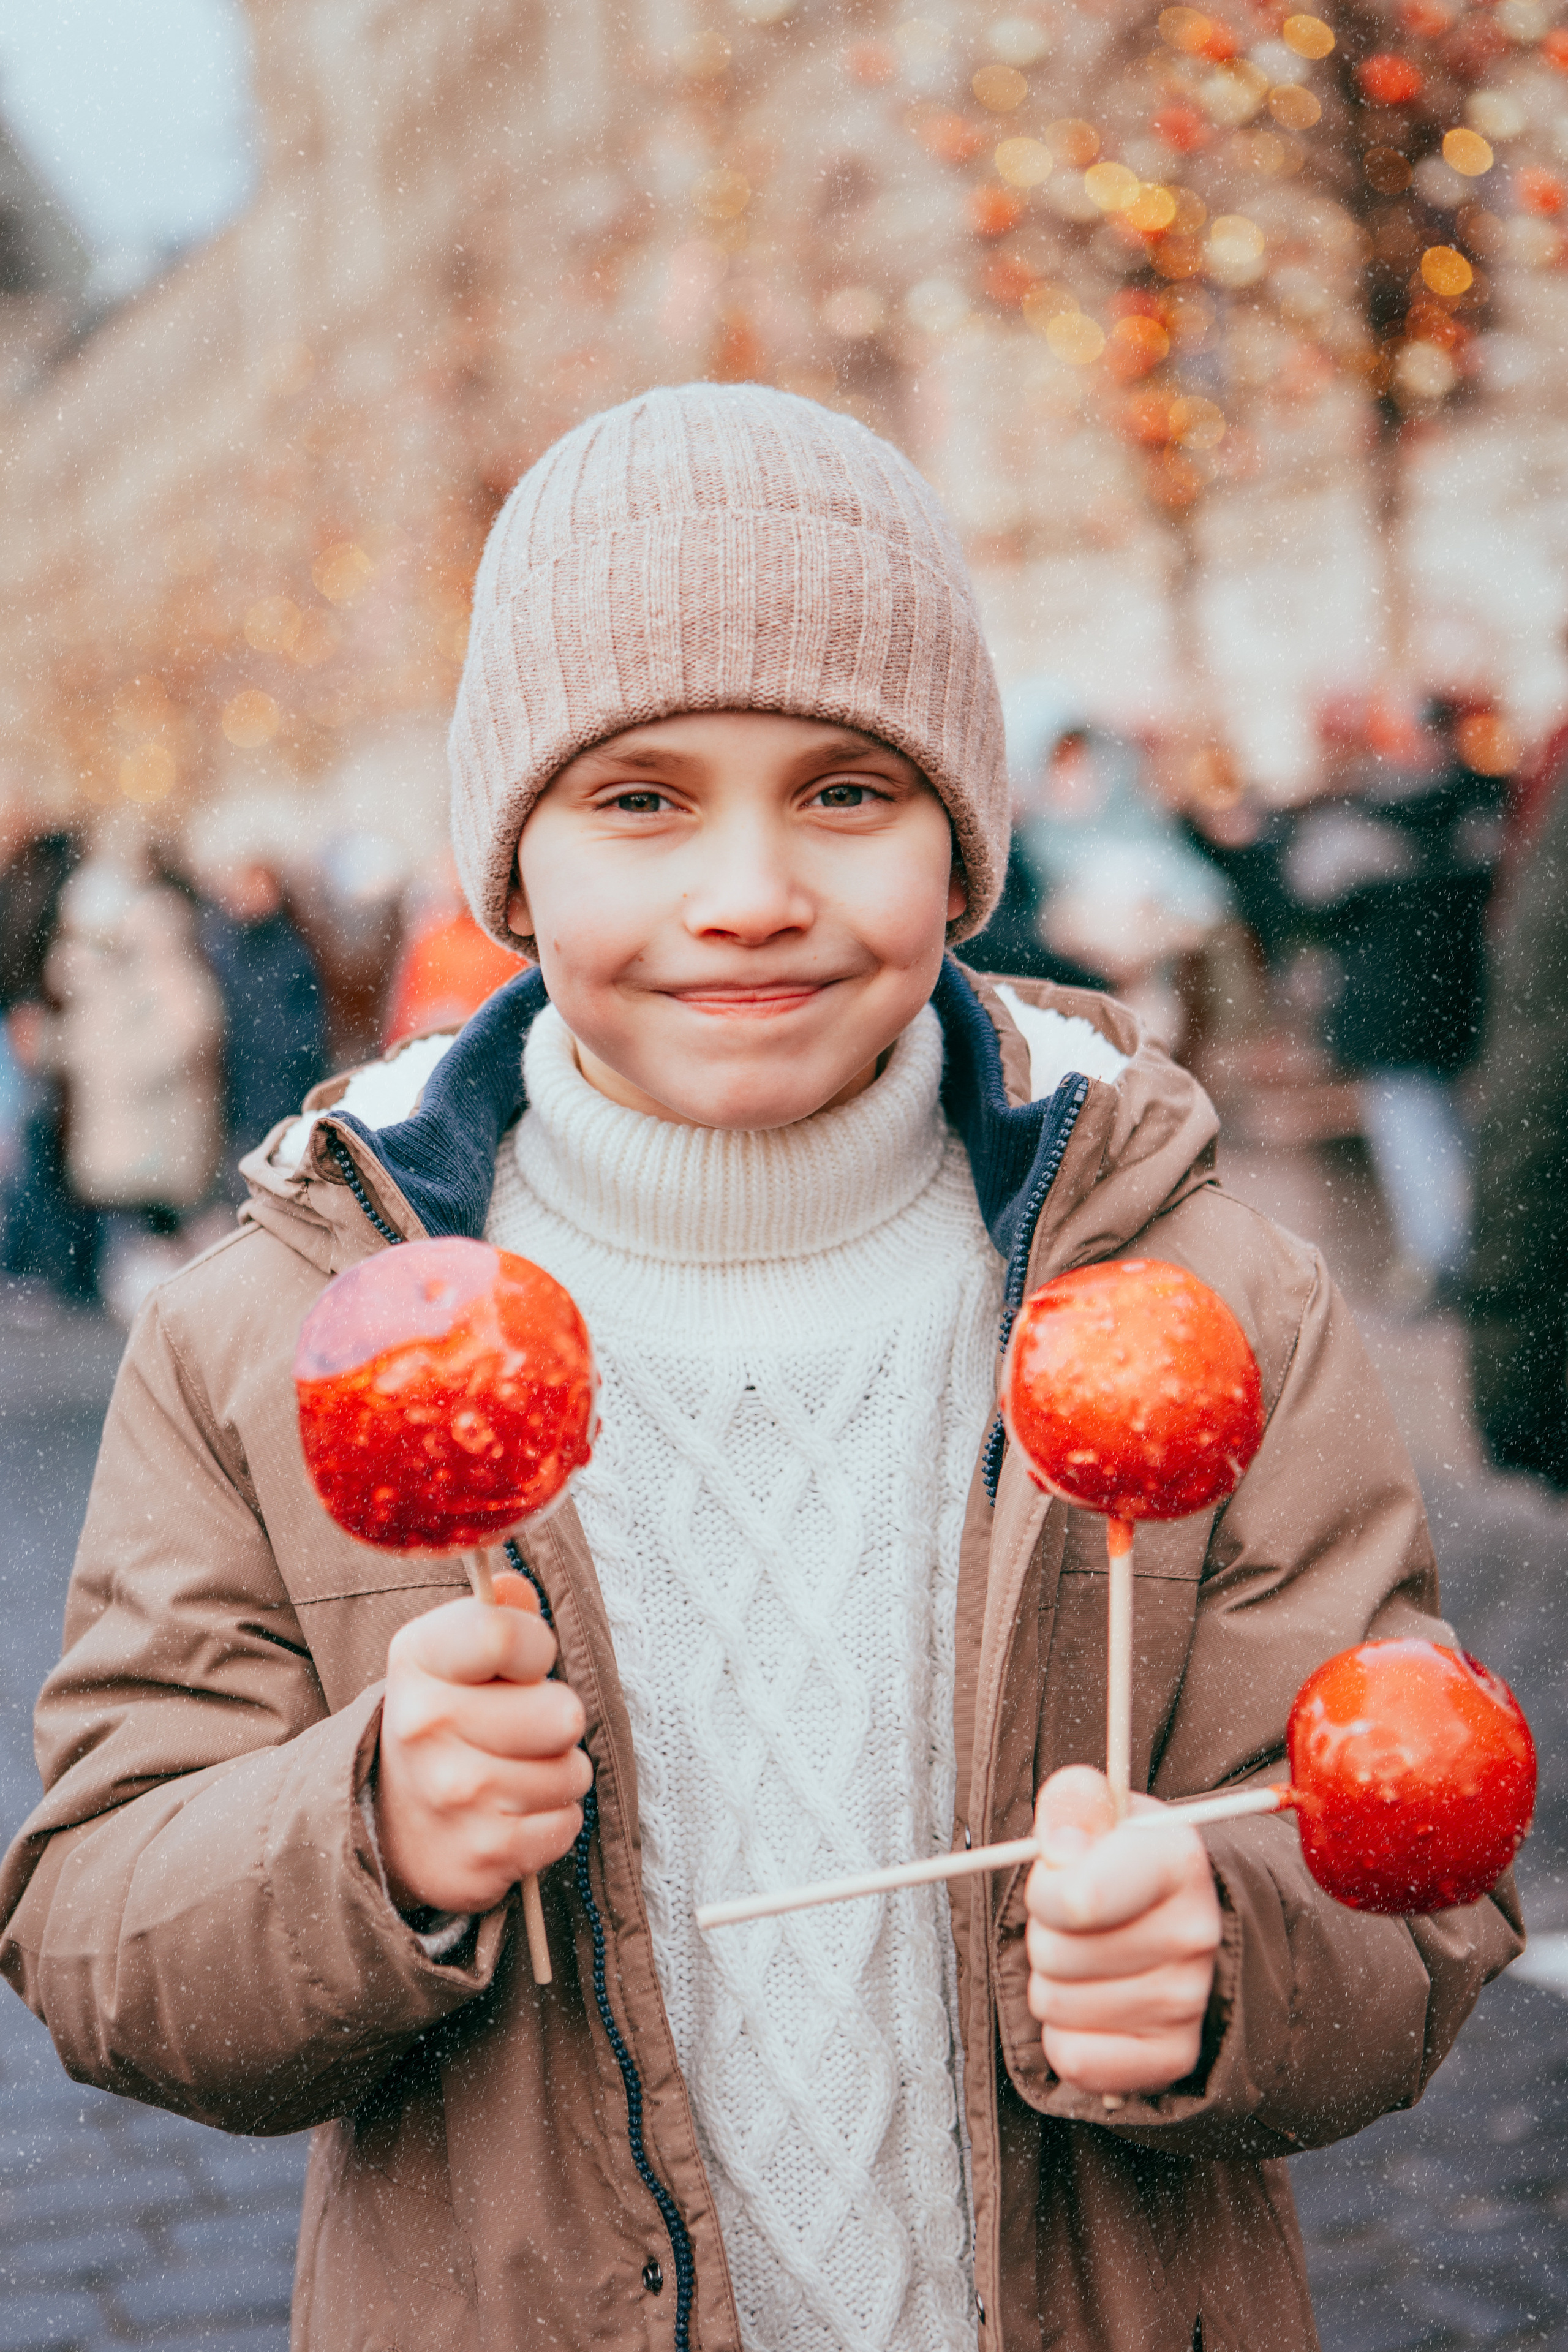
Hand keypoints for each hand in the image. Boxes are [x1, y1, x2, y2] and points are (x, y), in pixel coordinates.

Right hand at [375, 1574, 592, 1914]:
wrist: (392, 1821)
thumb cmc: (446, 1719)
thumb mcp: (455, 1654)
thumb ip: (498, 1615)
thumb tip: (515, 1589)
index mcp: (419, 1658)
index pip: (507, 1634)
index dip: (536, 1649)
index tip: (522, 1666)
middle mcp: (424, 1725)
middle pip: (562, 1713)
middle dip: (557, 1721)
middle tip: (522, 1730)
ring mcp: (452, 1795)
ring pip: (571, 1773)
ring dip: (558, 1774)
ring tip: (515, 1772)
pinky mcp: (481, 1853)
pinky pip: (566, 1825)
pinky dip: (552, 1821)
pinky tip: (513, 1814)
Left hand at [1024, 1766, 1221, 2096]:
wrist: (1172, 1917)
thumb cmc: (1117, 1861)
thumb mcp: (1097, 1813)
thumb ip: (1074, 1803)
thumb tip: (1060, 1845)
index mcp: (1178, 1859)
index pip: (1077, 1902)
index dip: (1045, 1892)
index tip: (1059, 1875)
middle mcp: (1195, 1933)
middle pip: (1054, 1955)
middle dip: (1044, 1933)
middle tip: (1075, 1921)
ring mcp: (1188, 2001)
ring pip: (1055, 2005)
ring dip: (1052, 1982)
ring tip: (1087, 1958)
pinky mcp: (1174, 2056)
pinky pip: (1075, 2059)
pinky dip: (1065, 2036)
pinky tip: (1093, 2006)